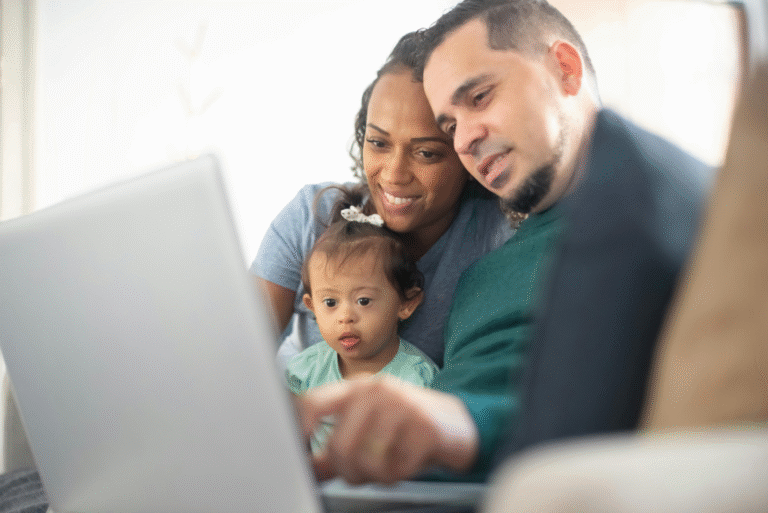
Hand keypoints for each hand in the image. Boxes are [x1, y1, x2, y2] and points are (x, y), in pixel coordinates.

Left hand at [297, 375, 478, 484]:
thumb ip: (337, 444)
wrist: (460, 422)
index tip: (297, 453)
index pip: (313, 403)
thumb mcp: (371, 426)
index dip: (298, 430)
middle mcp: (377, 392)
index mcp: (358, 389)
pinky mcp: (425, 428)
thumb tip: (306, 466)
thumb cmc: (408, 424)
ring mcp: (402, 407)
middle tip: (362, 473)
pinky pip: (397, 469)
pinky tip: (409, 462)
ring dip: (376, 475)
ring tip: (388, 466)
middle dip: (347, 471)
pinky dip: (400, 475)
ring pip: (366, 461)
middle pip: (338, 446)